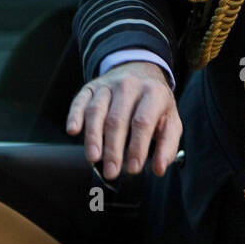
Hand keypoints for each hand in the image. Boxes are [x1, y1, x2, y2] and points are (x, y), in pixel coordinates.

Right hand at [65, 61, 182, 178]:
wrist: (141, 71)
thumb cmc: (156, 105)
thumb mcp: (170, 121)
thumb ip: (167, 146)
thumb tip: (159, 169)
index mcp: (154, 93)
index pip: (143, 122)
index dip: (137, 147)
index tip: (133, 169)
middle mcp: (130, 85)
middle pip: (117, 119)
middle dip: (113, 149)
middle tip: (111, 172)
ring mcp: (108, 85)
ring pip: (96, 111)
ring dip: (93, 137)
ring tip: (93, 158)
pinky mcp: (91, 87)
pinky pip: (80, 101)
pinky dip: (75, 116)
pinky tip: (73, 131)